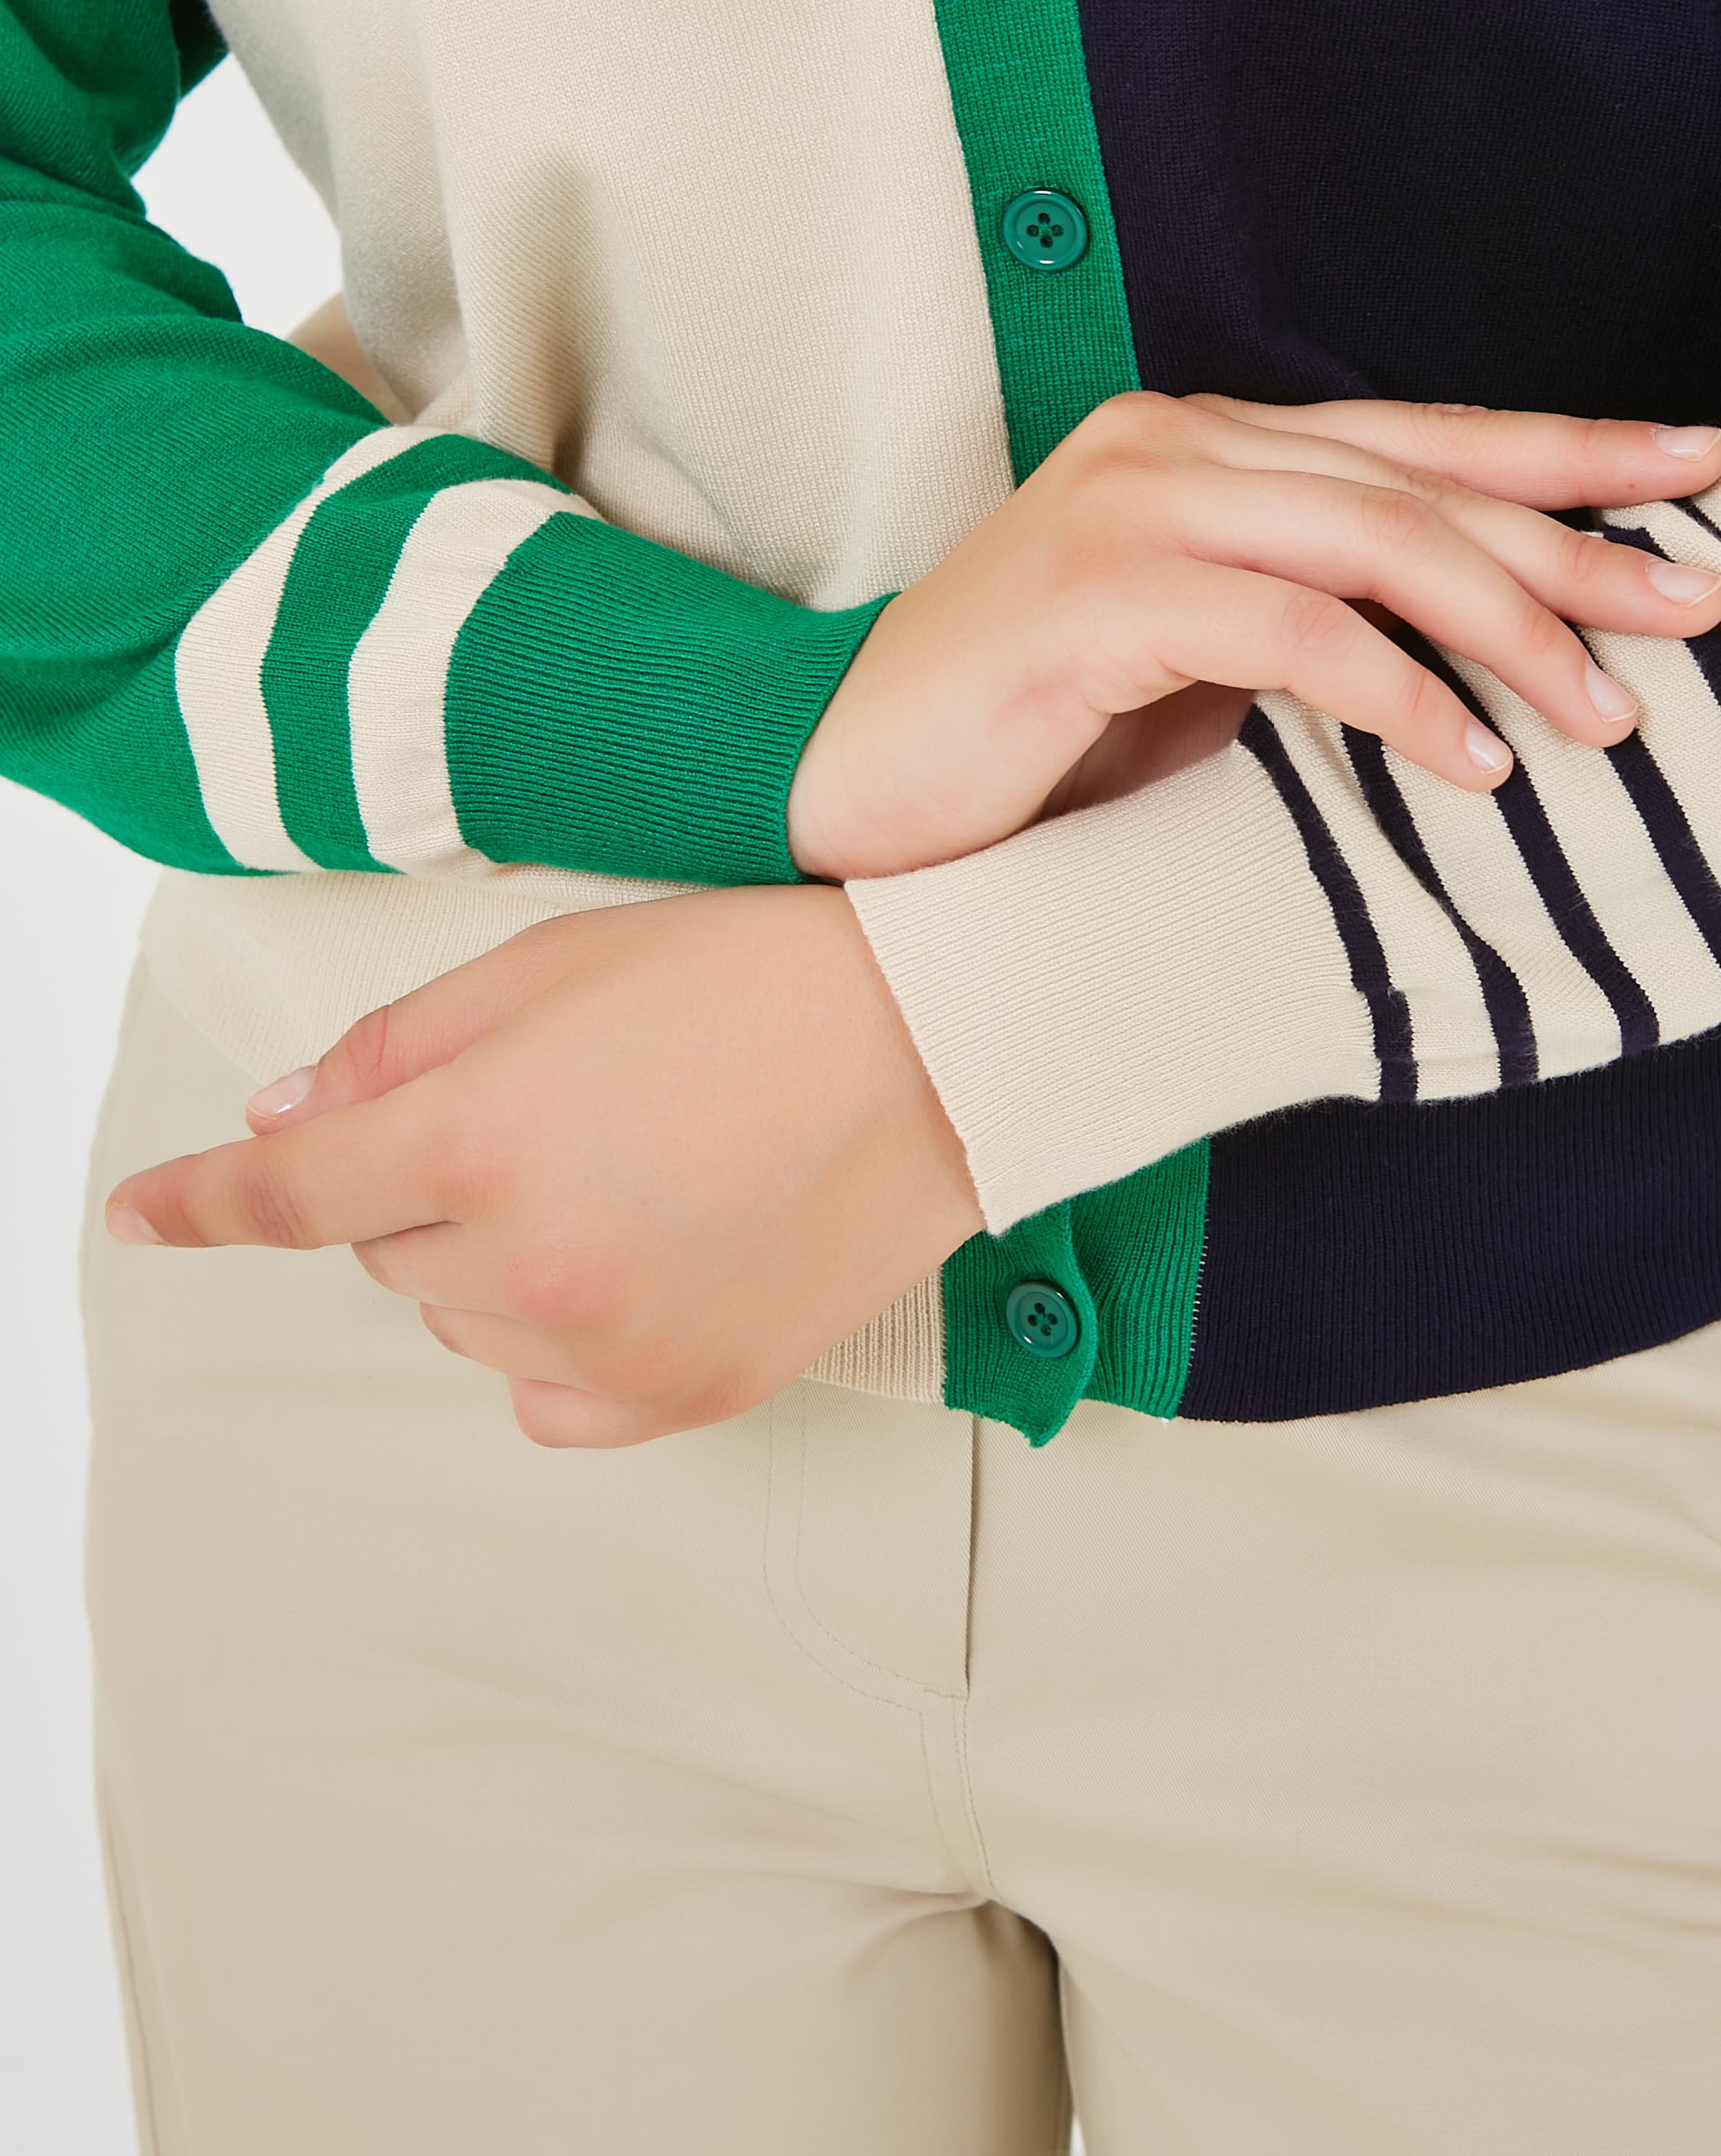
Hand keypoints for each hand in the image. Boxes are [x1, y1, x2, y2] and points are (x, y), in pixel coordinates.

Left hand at [104, 892, 980, 1447]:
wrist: (947, 1045)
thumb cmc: (760, 971)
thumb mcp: (558, 958)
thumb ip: (402, 1042)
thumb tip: (287, 1111)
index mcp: (478, 1138)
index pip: (284, 1194)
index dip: (196, 1204)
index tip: (138, 1212)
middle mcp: (526, 1265)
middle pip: (388, 1250)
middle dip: (426, 1182)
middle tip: (549, 1105)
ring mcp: (607, 1346)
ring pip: (465, 1321)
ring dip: (494, 1257)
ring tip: (625, 1164)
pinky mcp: (681, 1397)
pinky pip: (546, 1396)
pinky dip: (556, 1337)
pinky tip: (638, 1256)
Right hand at [789, 391, 1720, 879]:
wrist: (846, 791)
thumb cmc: (1034, 744)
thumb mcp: (1206, 670)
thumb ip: (1319, 626)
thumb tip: (1494, 663)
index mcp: (1209, 447)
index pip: (1420, 437)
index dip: (1566, 452)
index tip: (1700, 470)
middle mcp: (1175, 444)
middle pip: (1422, 477)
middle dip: (1576, 540)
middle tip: (1701, 602)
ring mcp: (1130, 504)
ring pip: (1375, 539)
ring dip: (1510, 625)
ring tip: (1609, 709)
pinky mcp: (1094, 591)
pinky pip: (1290, 629)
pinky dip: (1397, 692)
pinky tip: (1474, 758)